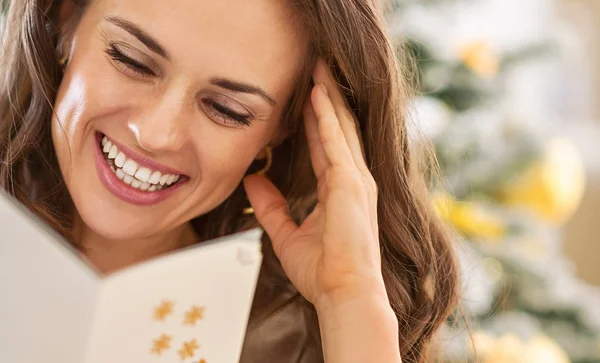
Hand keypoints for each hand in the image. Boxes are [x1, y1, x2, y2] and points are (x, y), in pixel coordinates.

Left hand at [243, 59, 385, 310]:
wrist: (343, 293)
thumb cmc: (322, 271)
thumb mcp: (286, 235)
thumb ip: (271, 207)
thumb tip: (252, 182)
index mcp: (339, 191)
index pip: (325, 146)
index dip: (315, 120)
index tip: (304, 96)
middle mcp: (352, 180)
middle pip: (337, 129)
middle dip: (325, 98)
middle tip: (316, 67)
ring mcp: (356, 180)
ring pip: (340, 128)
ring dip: (328, 97)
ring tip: (318, 68)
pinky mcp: (352, 184)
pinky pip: (337, 142)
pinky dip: (328, 117)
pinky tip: (317, 95)